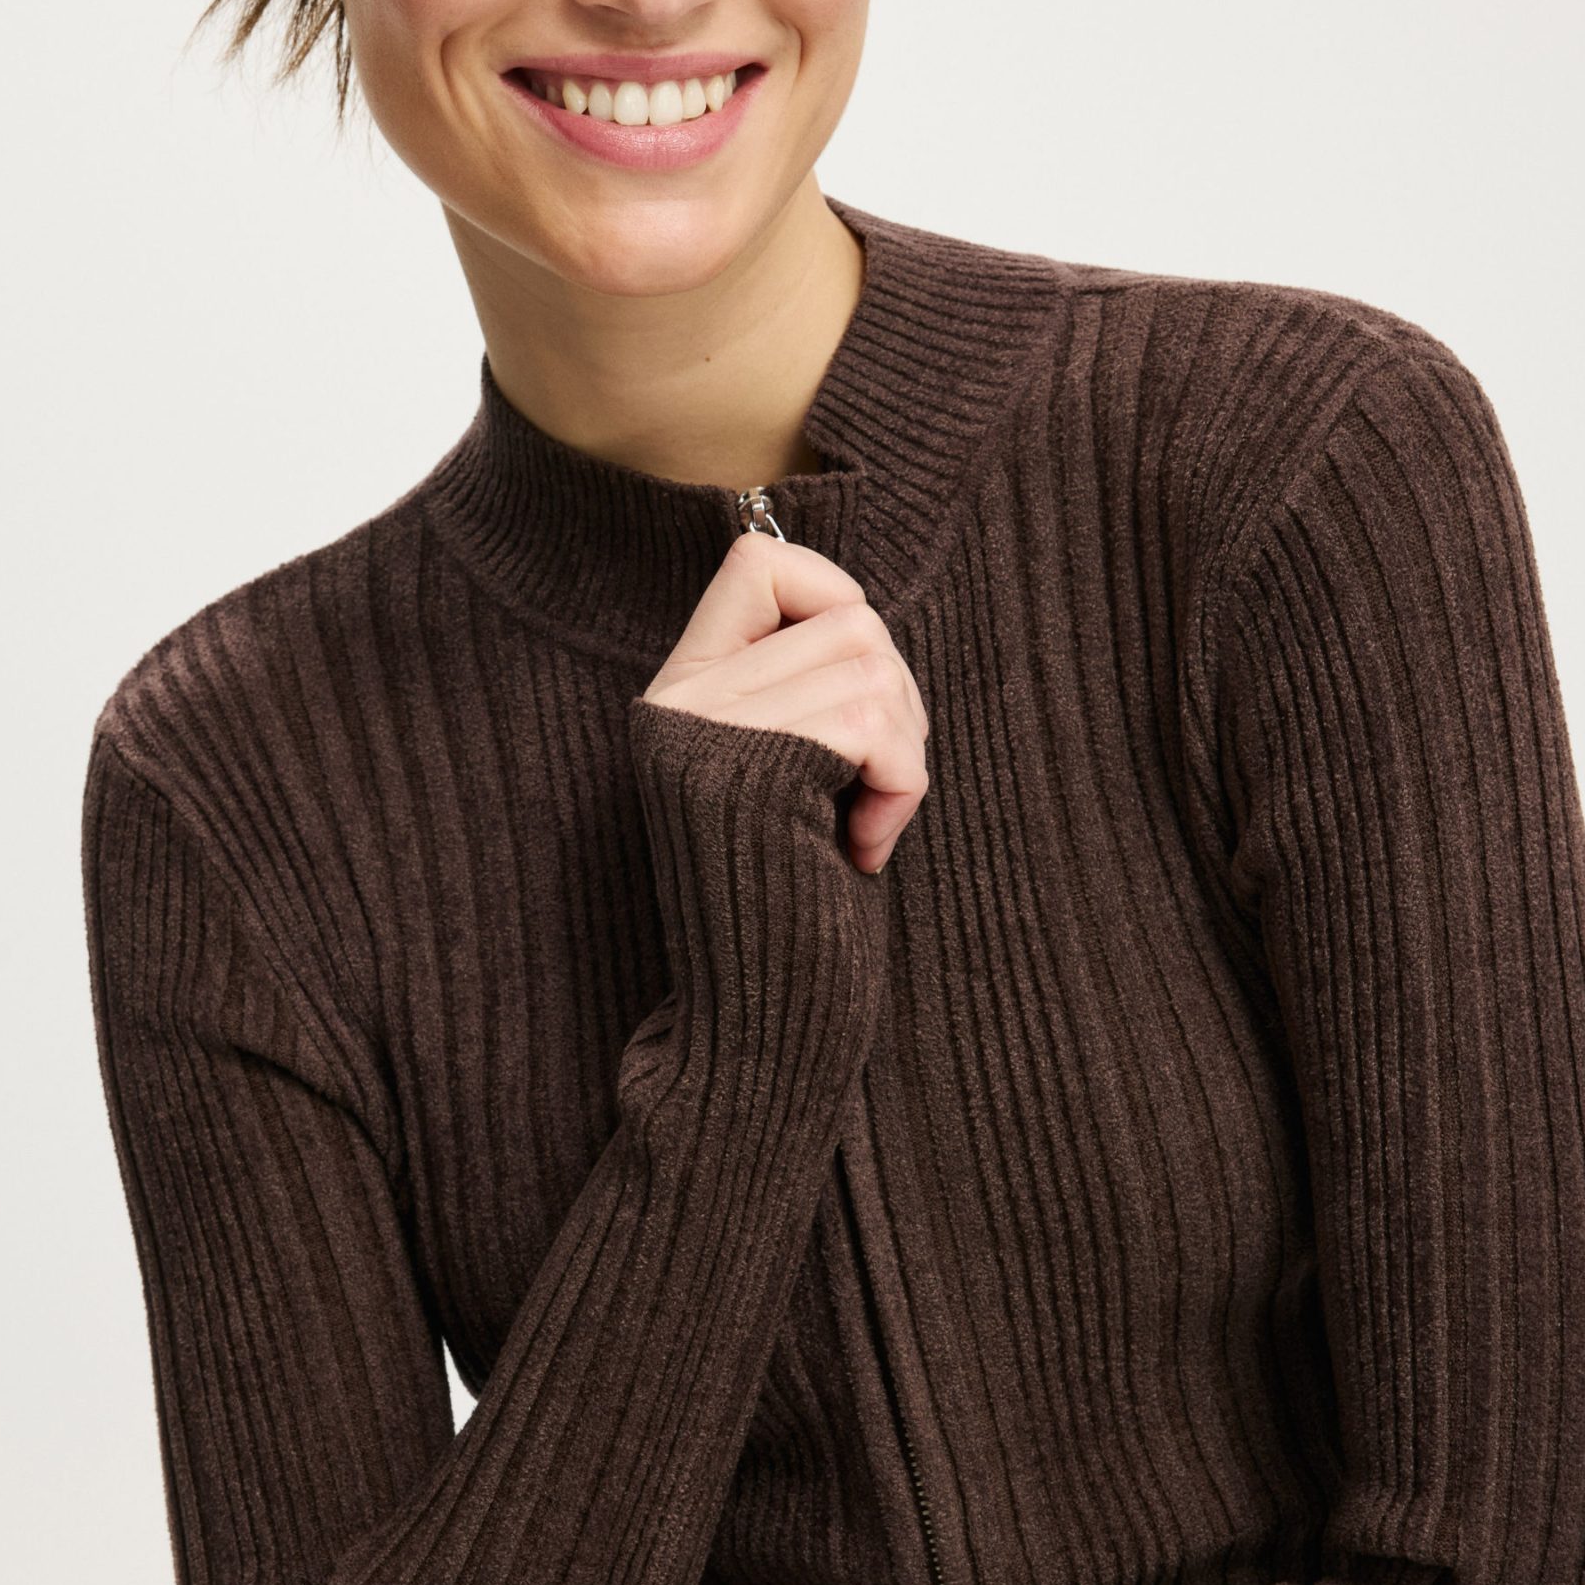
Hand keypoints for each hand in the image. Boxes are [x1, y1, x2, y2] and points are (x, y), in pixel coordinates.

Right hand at [639, 533, 929, 875]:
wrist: (753, 1024)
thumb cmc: (793, 903)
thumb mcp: (787, 773)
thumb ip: (798, 690)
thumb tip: (862, 620)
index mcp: (682, 692)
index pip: (759, 561)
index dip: (835, 598)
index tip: (855, 689)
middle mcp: (678, 703)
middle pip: (849, 617)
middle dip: (900, 697)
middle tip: (879, 783)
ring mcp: (704, 737)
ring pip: (872, 665)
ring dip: (907, 750)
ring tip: (870, 819)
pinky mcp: (743, 779)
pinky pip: (870, 725)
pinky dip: (900, 787)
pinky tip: (862, 849)